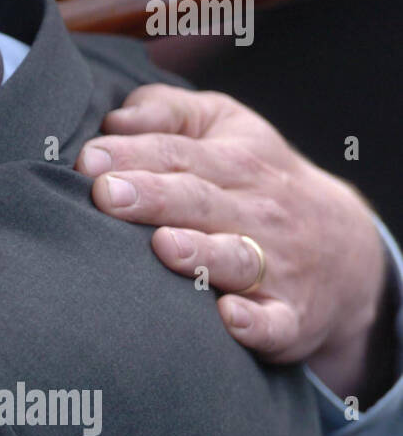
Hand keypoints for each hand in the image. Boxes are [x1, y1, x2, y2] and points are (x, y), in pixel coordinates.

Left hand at [75, 83, 387, 399]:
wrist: (346, 248)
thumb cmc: (255, 180)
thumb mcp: (224, 127)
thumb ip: (167, 112)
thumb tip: (113, 119)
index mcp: (235, 161)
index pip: (176, 154)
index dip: (131, 154)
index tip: (88, 161)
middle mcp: (256, 211)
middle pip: (197, 199)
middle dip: (152, 196)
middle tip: (106, 194)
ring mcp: (275, 266)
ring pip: (235, 258)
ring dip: (199, 253)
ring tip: (162, 245)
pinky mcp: (289, 318)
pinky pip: (274, 323)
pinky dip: (254, 323)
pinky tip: (227, 316)